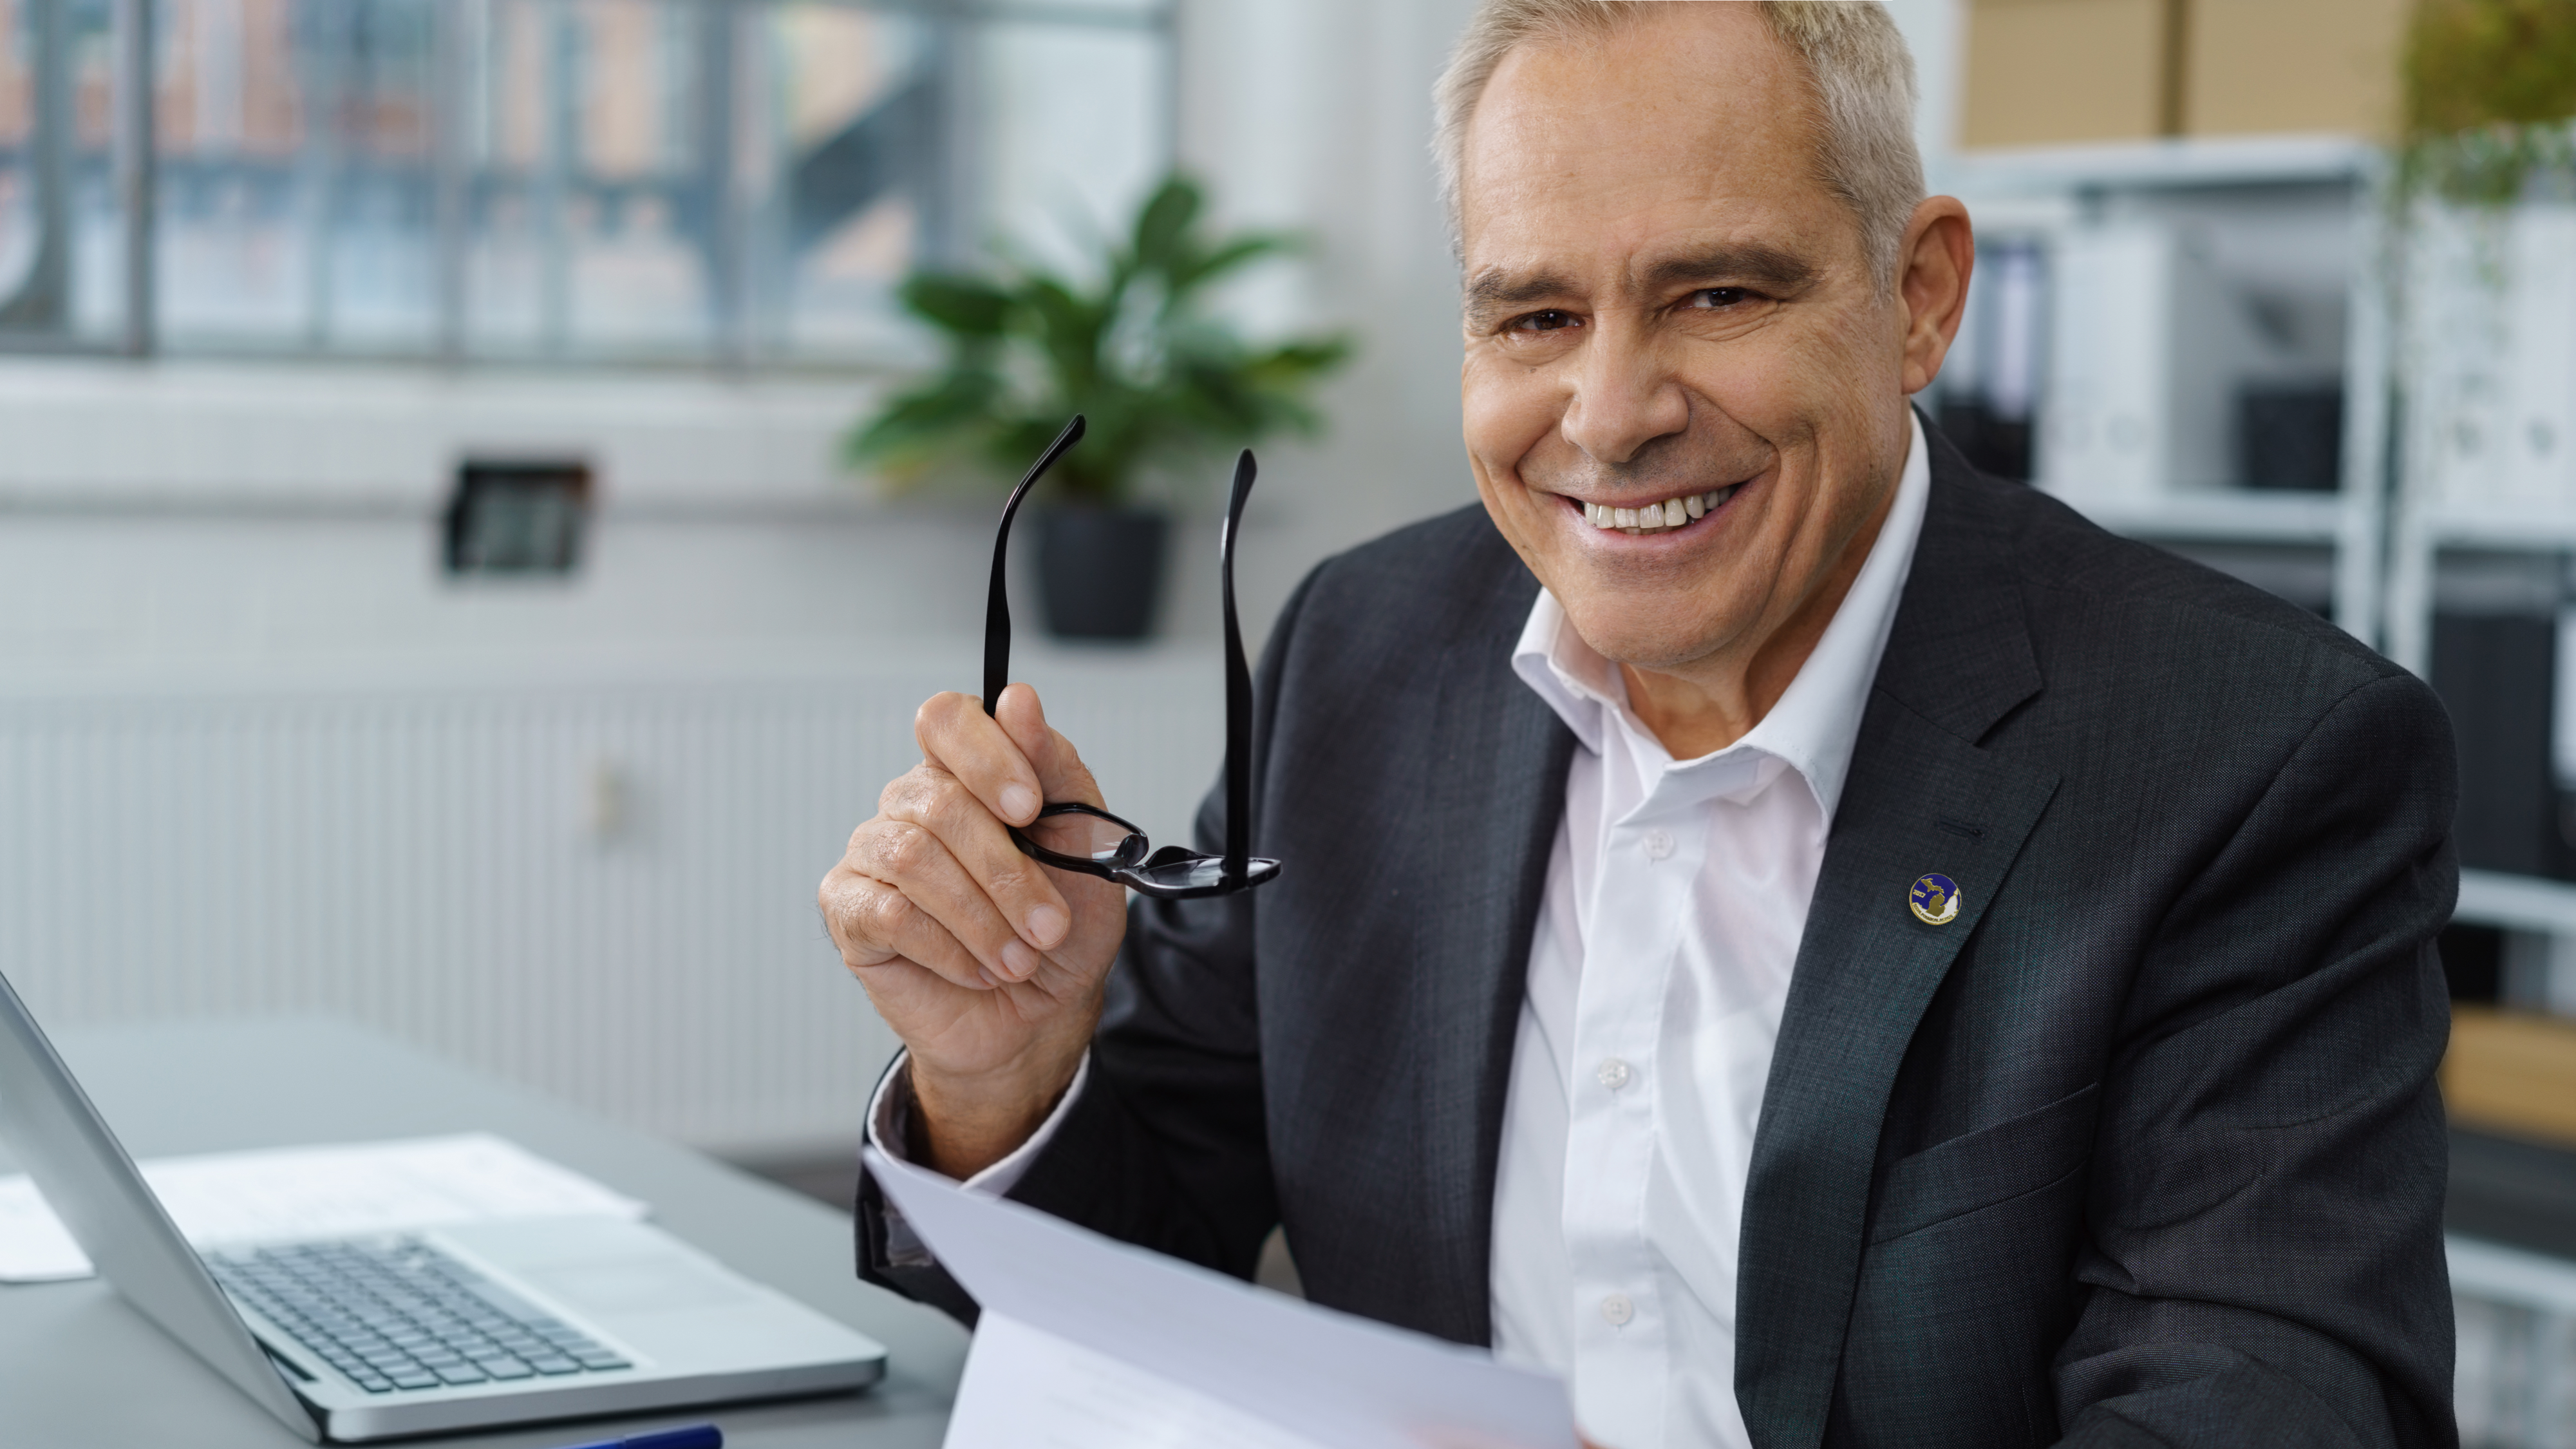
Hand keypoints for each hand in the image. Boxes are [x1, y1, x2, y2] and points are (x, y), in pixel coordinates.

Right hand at [819, 684, 1130, 1177]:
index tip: (1030, 807)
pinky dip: (948, 948)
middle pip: (939, 802)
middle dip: (1006, 873)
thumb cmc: (1062, 925)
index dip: (985, 755)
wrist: (1040, 1013)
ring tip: (1019, 959)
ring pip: (913, 857)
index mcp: (966, 773)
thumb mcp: (1087, 848)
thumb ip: (1054, 768)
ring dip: (982, 917)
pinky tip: (978, 970)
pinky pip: (889, 912)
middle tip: (1050, 926)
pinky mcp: (849, 909)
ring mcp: (873, 852)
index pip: (946, 719)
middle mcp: (911, 802)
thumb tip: (1019, 700)